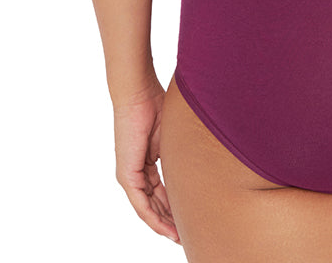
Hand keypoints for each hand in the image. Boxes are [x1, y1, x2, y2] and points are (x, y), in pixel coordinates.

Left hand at [112, 79, 180, 243]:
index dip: (175, 206)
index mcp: (147, 162)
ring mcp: (130, 175)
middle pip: (155, 204)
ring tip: (179, 238)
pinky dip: (154, 218)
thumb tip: (204, 156)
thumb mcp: (174, 134)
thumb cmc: (156, 103)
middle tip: (186, 235)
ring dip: (164, 225)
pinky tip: (166, 229)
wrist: (138, 93)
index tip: (191, 217)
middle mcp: (136, 172)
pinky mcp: (127, 175)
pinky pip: (141, 204)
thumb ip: (182, 151)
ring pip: (148, 209)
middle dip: (171, 221)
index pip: (162, 191)